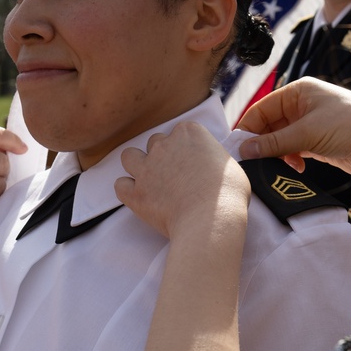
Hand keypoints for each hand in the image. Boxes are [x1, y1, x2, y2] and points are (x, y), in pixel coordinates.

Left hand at [115, 122, 249, 239]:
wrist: (210, 220)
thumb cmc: (227, 194)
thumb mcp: (230, 165)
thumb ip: (213, 157)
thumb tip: (210, 164)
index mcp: (189, 133)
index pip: (181, 131)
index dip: (186, 147)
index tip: (192, 161)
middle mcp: (164, 145)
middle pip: (156, 142)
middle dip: (163, 156)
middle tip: (175, 175)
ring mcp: (147, 167)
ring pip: (129, 156)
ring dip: (137, 166)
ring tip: (150, 180)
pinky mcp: (136, 192)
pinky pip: (120, 185)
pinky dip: (127, 190)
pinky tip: (139, 197)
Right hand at [237, 77, 350, 178]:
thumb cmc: (350, 127)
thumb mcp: (307, 133)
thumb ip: (274, 143)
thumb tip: (244, 151)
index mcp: (298, 92)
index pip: (262, 108)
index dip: (248, 128)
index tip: (238, 149)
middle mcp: (302, 105)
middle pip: (269, 125)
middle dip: (262, 144)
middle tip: (254, 163)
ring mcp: (310, 124)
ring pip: (280, 140)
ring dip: (276, 154)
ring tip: (278, 167)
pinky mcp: (317, 142)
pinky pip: (293, 150)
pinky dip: (289, 160)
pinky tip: (296, 168)